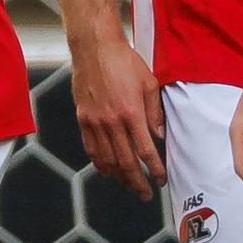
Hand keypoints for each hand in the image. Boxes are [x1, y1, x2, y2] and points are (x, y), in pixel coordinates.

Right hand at [70, 32, 164, 200]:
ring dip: (119, 176)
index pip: (145, 151)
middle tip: (145, 194)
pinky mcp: (83, 117)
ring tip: (129, 185)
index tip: (160, 180)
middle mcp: (112, 122)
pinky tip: (107, 170)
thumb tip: (158, 136)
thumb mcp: (149, 83)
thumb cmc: (124, 61)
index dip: (154, 170)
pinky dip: (98, 162)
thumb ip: (154, 112)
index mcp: (132, 113)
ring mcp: (95, 121)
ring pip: (107, 159)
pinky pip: (90, 147)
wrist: (95, 48)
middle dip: (137, 182)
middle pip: (126, 162)